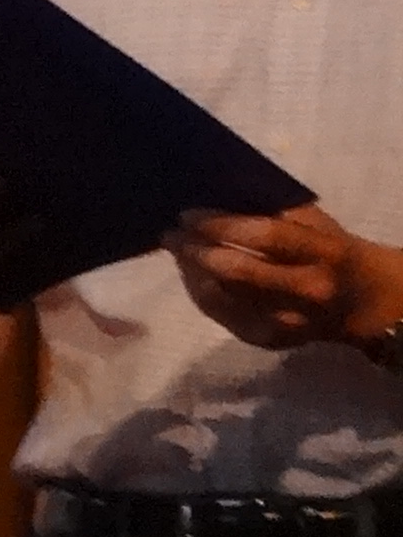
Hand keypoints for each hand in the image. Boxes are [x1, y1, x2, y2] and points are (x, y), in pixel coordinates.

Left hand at [171, 204, 402, 356]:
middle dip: (195, 250)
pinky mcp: (271, 341)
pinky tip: (191, 274)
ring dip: (191, 270)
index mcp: (323, 253)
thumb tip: (214, 195)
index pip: (264, 237)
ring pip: (223, 296)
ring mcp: (289, 322)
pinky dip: (200, 292)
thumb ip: (273, 211)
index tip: (188, 214)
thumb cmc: (332, 250)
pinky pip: (222, 316)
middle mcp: (308, 291)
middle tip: (170, 234)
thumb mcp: (316, 224)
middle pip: (238, 272)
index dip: (220, 224)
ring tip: (176, 250)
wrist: (365, 303)